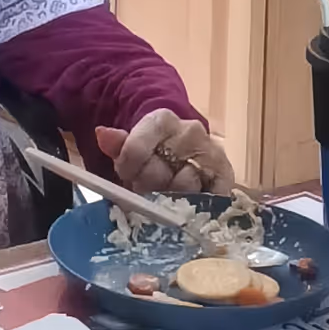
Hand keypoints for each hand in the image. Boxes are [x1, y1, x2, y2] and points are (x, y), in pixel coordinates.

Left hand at [97, 115, 235, 200]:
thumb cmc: (157, 150)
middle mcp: (191, 132)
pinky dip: (194, 209)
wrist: (190, 148)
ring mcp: (211, 154)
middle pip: (157, 173)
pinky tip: (184, 209)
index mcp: (163, 120)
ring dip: (168, 201)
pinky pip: (207, 201)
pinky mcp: (226, 176)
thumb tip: (102, 134)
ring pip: (182, 190)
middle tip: (144, 190)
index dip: (127, 169)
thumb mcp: (134, 144)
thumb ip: (119, 144)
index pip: (136, 150)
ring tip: (163, 198)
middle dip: (146, 187)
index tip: (126, 175)